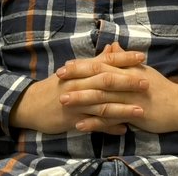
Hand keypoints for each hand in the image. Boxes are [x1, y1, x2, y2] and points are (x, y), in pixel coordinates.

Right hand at [9, 45, 147, 134]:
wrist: (30, 104)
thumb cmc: (55, 86)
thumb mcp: (74, 71)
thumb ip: (96, 61)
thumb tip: (114, 47)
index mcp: (80, 71)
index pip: (105, 61)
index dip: (123, 58)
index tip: (141, 56)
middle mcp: (79, 85)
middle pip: (106, 81)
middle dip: (127, 82)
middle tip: (146, 82)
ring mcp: (76, 103)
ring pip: (102, 105)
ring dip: (123, 108)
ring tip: (141, 110)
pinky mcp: (73, 119)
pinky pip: (94, 124)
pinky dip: (109, 127)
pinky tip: (124, 129)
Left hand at [58, 43, 177, 133]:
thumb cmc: (159, 87)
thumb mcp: (142, 69)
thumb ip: (124, 59)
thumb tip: (111, 45)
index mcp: (128, 70)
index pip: (101, 63)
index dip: (82, 64)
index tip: (65, 65)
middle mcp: (127, 82)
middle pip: (99, 77)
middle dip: (77, 78)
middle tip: (58, 78)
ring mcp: (130, 99)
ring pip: (102, 98)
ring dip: (81, 99)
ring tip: (63, 100)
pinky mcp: (134, 116)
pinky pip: (111, 120)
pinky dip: (95, 123)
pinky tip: (80, 125)